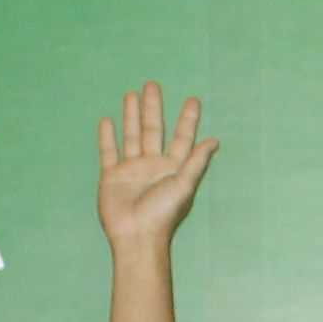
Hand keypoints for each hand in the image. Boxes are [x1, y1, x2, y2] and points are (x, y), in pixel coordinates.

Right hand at [96, 82, 218, 249]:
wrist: (136, 236)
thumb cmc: (163, 214)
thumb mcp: (184, 186)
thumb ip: (196, 162)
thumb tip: (214, 141)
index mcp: (174, 168)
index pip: (182, 137)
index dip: (188, 119)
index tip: (193, 100)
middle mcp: (153, 165)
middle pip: (154, 130)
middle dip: (154, 108)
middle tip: (153, 84)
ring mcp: (132, 170)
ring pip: (132, 135)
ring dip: (132, 116)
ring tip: (132, 94)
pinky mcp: (112, 177)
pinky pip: (109, 152)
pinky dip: (107, 137)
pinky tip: (107, 120)